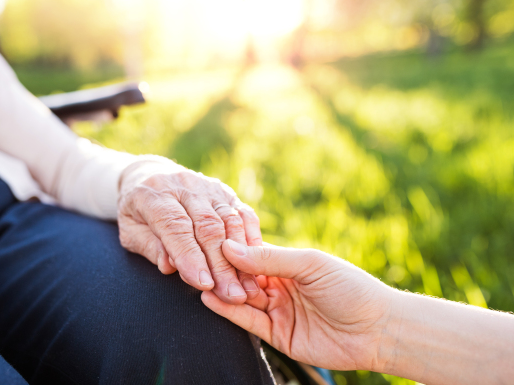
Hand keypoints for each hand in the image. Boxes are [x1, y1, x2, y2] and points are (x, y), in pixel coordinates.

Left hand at [118, 160, 261, 304]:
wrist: (149, 175)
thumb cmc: (138, 213)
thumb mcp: (130, 232)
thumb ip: (150, 248)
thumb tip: (170, 267)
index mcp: (153, 195)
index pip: (175, 227)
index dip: (190, 256)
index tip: (204, 285)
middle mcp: (183, 186)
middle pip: (207, 226)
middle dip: (222, 264)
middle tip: (232, 295)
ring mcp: (207, 186)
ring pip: (229, 220)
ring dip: (242, 257)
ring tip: (247, 288)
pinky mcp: (224, 191)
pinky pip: (243, 213)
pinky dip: (252, 239)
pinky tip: (256, 265)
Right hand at [201, 240, 395, 370]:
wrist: (378, 329)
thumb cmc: (351, 288)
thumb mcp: (309, 264)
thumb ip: (270, 258)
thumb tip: (230, 248)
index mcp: (289, 264)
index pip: (252, 255)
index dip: (233, 250)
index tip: (209, 240)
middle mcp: (280, 286)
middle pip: (243, 277)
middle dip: (224, 271)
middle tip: (199, 262)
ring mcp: (278, 311)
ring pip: (242, 299)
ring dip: (222, 290)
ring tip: (198, 279)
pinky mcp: (277, 335)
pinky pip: (248, 321)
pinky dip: (228, 311)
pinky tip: (210, 298)